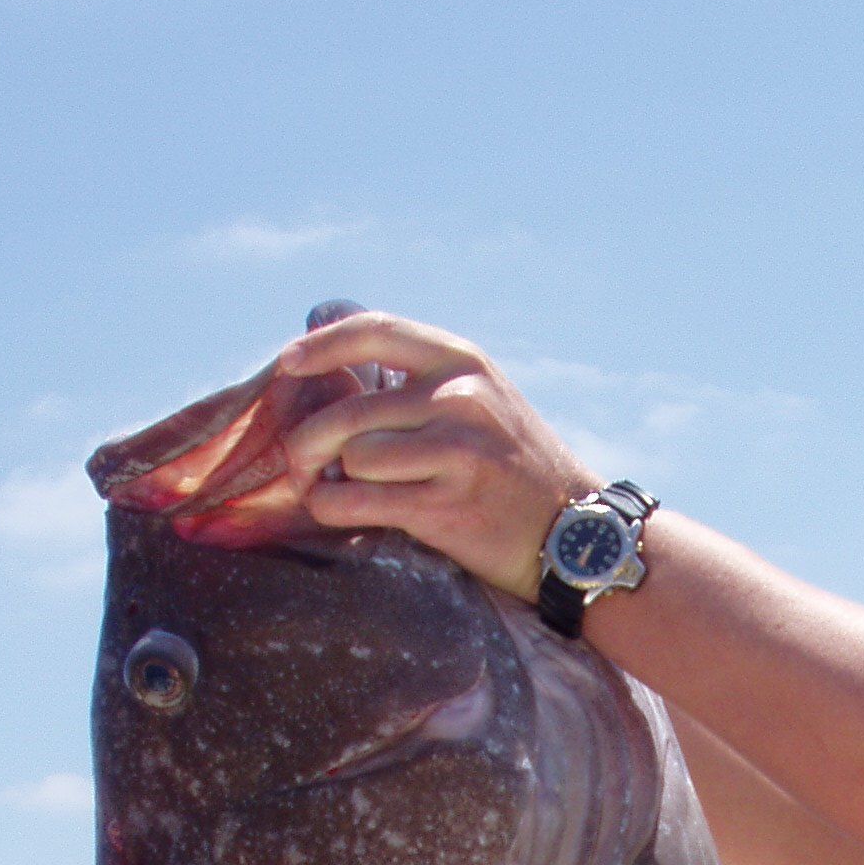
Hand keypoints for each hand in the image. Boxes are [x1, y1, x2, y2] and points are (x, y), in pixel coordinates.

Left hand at [275, 313, 599, 600]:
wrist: (575, 533)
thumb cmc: (516, 470)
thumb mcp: (484, 401)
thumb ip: (424, 384)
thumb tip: (337, 375)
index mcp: (463, 362)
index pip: (374, 331)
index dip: (321, 346)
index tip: (288, 365)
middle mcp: (460, 398)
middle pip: (347, 411)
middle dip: (307, 442)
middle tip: (300, 463)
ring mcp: (455, 452)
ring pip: (351, 457)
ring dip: (327, 480)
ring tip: (331, 491)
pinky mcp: (445, 505)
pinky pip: (359, 500)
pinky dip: (334, 508)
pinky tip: (338, 511)